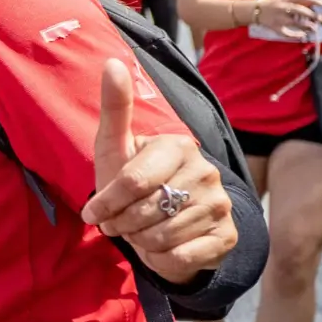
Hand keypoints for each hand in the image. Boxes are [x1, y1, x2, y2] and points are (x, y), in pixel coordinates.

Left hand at [82, 60, 235, 285]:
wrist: (165, 225)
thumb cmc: (133, 183)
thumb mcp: (116, 146)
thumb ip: (115, 107)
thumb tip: (112, 62)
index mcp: (178, 145)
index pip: (132, 182)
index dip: (107, 203)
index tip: (94, 213)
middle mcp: (206, 170)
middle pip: (145, 212)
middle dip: (122, 224)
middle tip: (121, 223)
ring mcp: (220, 203)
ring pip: (162, 236)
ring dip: (141, 241)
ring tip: (142, 231)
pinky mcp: (227, 235)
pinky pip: (181, 257)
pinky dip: (162, 259)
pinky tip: (163, 247)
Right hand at [254, 0, 321, 39]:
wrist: (255, 11)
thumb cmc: (274, 4)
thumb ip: (298, 2)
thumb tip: (314, 5)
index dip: (315, 0)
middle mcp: (282, 7)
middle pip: (300, 10)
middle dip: (312, 15)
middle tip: (320, 19)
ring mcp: (278, 18)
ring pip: (295, 22)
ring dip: (306, 26)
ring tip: (313, 29)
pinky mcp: (274, 28)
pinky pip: (286, 33)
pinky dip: (296, 35)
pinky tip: (302, 35)